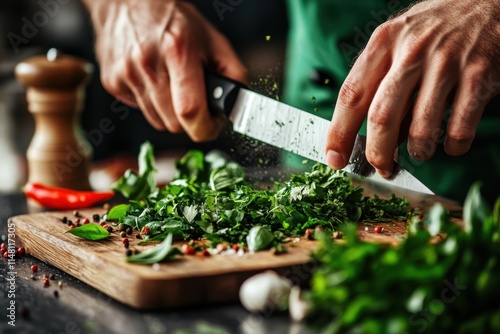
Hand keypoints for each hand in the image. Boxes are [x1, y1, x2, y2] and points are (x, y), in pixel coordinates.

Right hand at [85, 0, 246, 140]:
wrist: (128, 3)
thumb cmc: (174, 20)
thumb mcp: (213, 40)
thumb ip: (232, 74)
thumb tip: (235, 106)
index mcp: (177, 50)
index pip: (190, 111)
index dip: (206, 127)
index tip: (212, 126)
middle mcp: (148, 63)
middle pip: (174, 123)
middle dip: (190, 119)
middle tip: (195, 101)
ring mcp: (126, 74)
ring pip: (157, 122)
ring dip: (170, 113)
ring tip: (173, 87)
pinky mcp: (112, 82)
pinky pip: (140, 111)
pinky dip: (151, 103)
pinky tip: (154, 81)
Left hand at [325, 0, 499, 176]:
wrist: (489, 1)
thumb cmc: (436, 29)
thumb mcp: (399, 42)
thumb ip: (383, 82)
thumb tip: (374, 136)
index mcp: (384, 43)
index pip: (351, 95)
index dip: (339, 133)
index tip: (334, 159)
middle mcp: (411, 52)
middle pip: (381, 116)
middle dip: (377, 153)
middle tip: (381, 168)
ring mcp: (446, 64)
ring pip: (419, 128)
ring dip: (417, 152)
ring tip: (420, 152)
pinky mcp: (479, 76)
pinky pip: (458, 128)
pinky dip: (453, 147)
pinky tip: (451, 144)